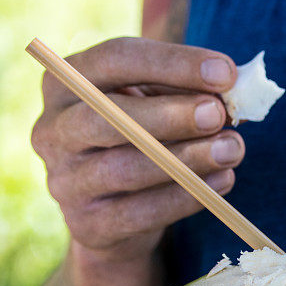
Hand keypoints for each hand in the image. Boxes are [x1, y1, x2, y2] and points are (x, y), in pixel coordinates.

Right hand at [31, 37, 243, 263]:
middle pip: (108, 116)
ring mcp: (64, 181)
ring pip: (126, 169)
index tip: (226, 72)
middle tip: (219, 113)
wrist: (117, 218)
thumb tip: (230, 90)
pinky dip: (186, 197)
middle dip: (170, 114)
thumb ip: (185, 93)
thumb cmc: (142, 141)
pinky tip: (222, 181)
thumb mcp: (157, 106)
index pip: (115, 59)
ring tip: (232, 148)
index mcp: (65, 83)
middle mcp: (53, 130)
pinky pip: (140, 213)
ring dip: (188, 158)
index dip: (172, 63)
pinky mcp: (87, 225)